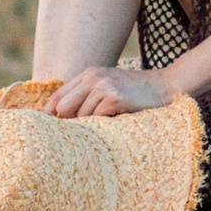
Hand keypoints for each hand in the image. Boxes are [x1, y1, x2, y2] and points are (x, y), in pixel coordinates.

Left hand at [48, 64, 180, 117]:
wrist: (165, 86)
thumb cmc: (136, 91)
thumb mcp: (109, 85)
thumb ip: (87, 95)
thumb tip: (62, 117)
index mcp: (89, 74)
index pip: (58, 95)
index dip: (48, 113)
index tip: (45, 130)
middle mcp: (93, 78)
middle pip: (63, 108)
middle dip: (67, 123)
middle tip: (73, 137)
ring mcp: (104, 87)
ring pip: (81, 116)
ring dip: (90, 125)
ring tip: (104, 126)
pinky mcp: (114, 99)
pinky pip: (96, 119)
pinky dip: (103, 125)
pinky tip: (114, 123)